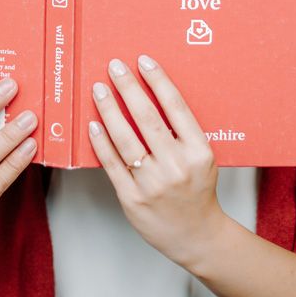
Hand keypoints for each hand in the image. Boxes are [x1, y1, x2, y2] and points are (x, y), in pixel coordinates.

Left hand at [88, 54, 224, 271]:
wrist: (196, 236)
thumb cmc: (197, 190)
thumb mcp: (202, 158)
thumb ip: (182, 132)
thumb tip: (153, 94)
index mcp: (198, 151)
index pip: (176, 107)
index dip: (158, 80)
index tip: (143, 61)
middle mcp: (176, 166)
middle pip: (147, 118)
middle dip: (128, 88)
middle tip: (114, 67)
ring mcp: (153, 183)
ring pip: (125, 139)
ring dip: (109, 110)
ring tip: (99, 89)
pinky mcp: (132, 198)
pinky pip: (112, 164)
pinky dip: (101, 142)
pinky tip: (93, 124)